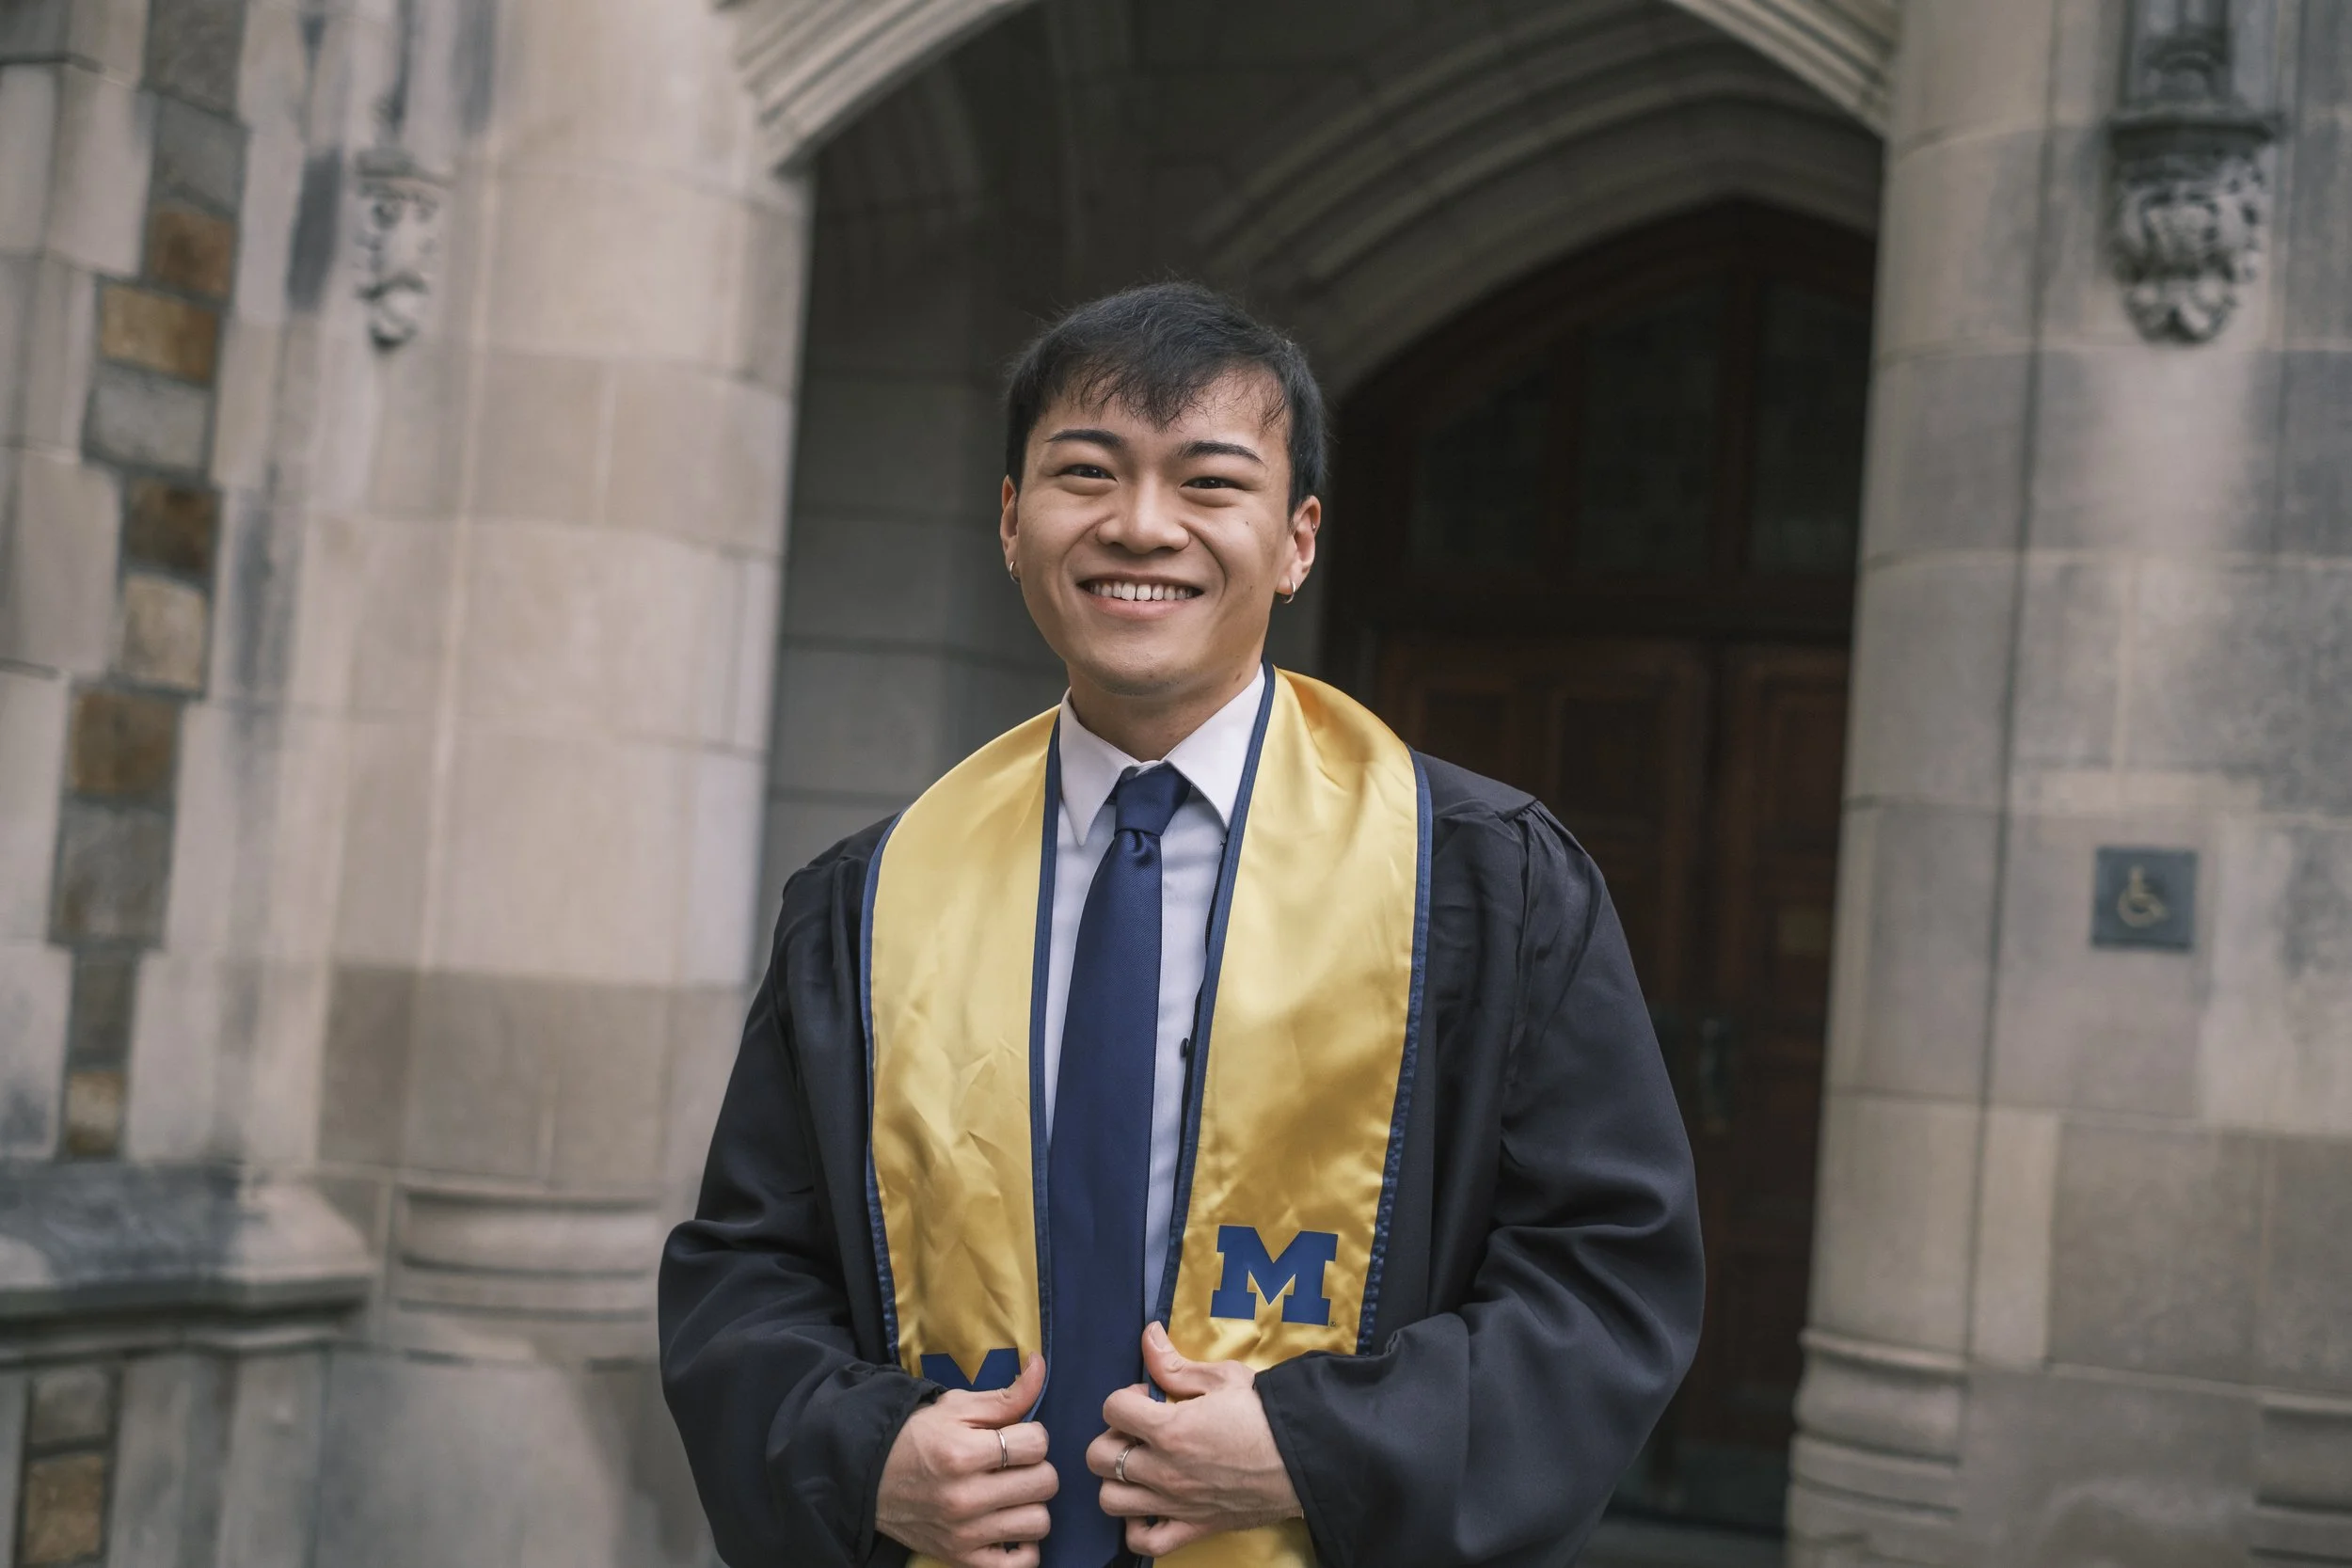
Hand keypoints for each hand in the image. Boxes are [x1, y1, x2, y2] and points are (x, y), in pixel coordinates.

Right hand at [877, 1354, 1057, 1567]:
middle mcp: (965, 1498)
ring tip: (1013, 1494)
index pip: (1037, 1444)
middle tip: (1016, 1464)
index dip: (1033, 1435)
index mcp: (962, 1453)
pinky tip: (1010, 1526)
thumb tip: (1041, 1364)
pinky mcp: (962, 1559)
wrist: (870, 1479)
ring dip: (1032, 1505)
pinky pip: (1020, 1564)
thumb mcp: (955, 1407)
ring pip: (1039, 1522)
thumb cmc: (916, 1437)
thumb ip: (1005, 1395)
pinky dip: (1024, 1546)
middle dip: (1036, 1467)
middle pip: (1045, 1483)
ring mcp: (965, 1534)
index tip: (1017, 1436)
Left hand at [1087, 1323, 1301, 1557]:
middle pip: (1099, 1456)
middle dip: (1113, 1437)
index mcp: (1169, 1429)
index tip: (1149, 1398)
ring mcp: (1174, 1504)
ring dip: (1118, 1480)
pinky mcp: (1192, 1528)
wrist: (1305, 1458)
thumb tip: (1148, 1335)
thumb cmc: (1266, 1415)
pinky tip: (1150, 1506)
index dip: (1126, 1397)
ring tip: (1141, 1466)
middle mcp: (1163, 1470)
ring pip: (1111, 1499)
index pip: (1112, 1408)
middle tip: (1140, 1431)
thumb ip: (1176, 1364)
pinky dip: (1138, 1527)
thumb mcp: (1223, 1378)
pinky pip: (1145, 1541)